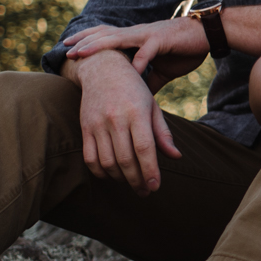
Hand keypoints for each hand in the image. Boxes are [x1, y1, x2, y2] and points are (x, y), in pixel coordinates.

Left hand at [61, 17, 209, 87]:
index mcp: (135, 38)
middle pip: (105, 34)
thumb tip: (135, 98)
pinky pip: (146, 52)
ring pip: (118, 38)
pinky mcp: (163, 40)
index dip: (87, 40)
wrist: (208, 34)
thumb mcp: (162, 69)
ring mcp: (149, 36)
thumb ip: (147, 81)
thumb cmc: (184, 49)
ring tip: (83, 53)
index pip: (105, 36)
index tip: (69, 47)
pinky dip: (137, 63)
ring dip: (99, 45)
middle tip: (66, 48)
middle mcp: (138, 34)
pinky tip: (128, 74)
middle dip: (85, 41)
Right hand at [68, 47, 181, 192]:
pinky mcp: (85, 127)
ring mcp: (98, 123)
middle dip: (137, 181)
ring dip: (120, 179)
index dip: (150, 171)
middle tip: (145, 191)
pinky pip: (89, 158)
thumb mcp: (152, 106)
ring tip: (131, 183)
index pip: (144, 148)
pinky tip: (112, 175)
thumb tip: (176, 156)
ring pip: (108, 162)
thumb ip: (162, 133)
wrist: (102, 69)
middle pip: (126, 159)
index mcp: (137, 112)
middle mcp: (116, 118)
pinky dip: (101, 172)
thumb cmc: (133, 89)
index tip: (155, 187)